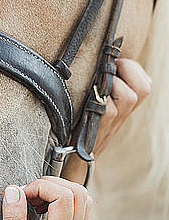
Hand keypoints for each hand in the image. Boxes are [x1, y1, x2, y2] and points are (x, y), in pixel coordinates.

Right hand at [2, 177, 92, 219]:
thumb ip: (14, 218)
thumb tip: (13, 191)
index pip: (63, 196)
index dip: (39, 186)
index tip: (22, 193)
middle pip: (76, 192)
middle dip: (48, 184)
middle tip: (28, 193)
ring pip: (82, 196)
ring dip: (56, 188)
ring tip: (36, 197)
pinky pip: (79, 205)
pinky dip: (61, 196)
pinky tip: (43, 204)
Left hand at [61, 58, 151, 182]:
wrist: (74, 157)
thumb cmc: (80, 125)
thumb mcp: (95, 104)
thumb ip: (100, 87)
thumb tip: (95, 62)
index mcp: (124, 106)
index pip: (144, 83)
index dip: (131, 68)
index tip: (115, 63)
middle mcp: (123, 113)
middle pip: (143, 88)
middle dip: (126, 70)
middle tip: (108, 69)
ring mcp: (114, 122)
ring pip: (128, 96)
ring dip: (112, 84)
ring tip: (96, 83)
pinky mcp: (99, 128)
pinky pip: (107, 110)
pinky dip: (98, 100)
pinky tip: (86, 98)